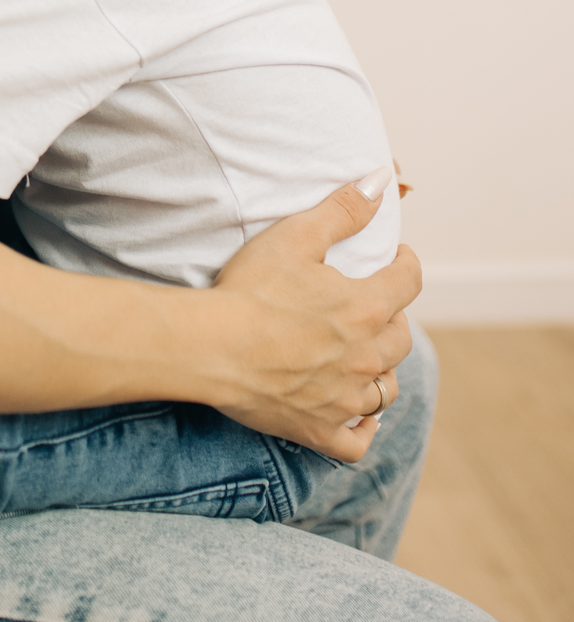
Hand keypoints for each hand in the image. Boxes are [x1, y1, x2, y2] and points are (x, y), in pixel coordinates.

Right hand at [209, 167, 419, 461]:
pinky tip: (356, 415)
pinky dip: (362, 429)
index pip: (410, 280)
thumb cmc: (250, 288)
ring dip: (381, 370)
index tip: (396, 256)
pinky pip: (357, 441)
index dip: (405, 263)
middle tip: (371, 304)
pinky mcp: (320, 430)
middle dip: (392, 316)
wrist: (211, 346)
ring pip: (386, 390)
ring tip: (364, 357)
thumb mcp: (296, 236)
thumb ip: (343, 210)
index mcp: (367, 307)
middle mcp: (367, 358)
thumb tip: (379, 180)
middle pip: (402, 337)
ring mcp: (346, 399)